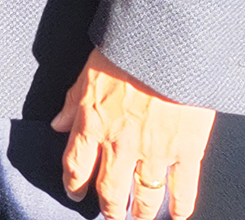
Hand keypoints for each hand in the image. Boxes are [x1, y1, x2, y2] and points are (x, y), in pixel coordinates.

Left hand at [51, 48, 215, 219]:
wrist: (169, 43)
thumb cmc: (128, 50)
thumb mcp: (89, 70)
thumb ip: (73, 101)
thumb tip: (58, 124)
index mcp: (93, 122)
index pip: (76, 166)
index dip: (74, 185)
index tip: (76, 193)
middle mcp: (120, 143)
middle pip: (110, 191)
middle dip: (109, 209)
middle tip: (111, 215)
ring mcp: (154, 151)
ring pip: (145, 197)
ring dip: (141, 213)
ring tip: (139, 218)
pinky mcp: (186, 150)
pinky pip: (183, 189)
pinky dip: (181, 208)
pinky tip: (177, 216)